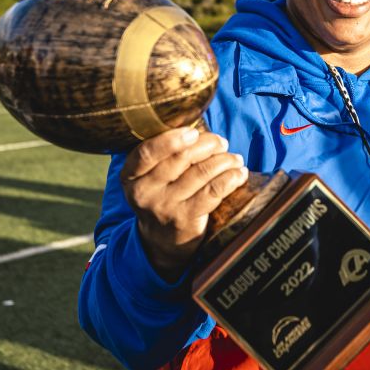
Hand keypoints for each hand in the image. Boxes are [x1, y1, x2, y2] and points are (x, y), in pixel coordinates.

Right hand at [121, 127, 248, 281]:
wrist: (162, 240)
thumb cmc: (162, 195)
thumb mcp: (150, 176)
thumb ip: (165, 154)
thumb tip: (199, 129)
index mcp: (130, 175)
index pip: (147, 152)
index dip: (172, 139)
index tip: (193, 132)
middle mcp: (144, 192)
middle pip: (180, 158)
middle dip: (207, 145)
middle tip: (221, 142)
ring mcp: (164, 207)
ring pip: (201, 173)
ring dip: (224, 160)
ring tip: (234, 157)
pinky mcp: (185, 219)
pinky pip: (214, 191)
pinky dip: (231, 178)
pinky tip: (239, 173)